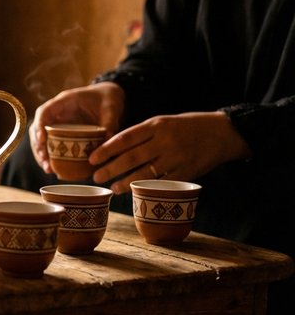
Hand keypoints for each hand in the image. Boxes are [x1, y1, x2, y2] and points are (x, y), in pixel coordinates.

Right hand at [31, 82, 124, 173]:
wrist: (108, 98)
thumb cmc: (107, 99)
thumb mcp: (111, 107)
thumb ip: (110, 121)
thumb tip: (108, 139)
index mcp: (64, 101)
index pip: (44, 112)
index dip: (40, 125)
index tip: (42, 140)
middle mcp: (56, 112)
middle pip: (37, 129)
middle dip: (39, 147)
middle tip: (45, 162)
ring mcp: (56, 123)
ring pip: (40, 139)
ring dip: (41, 154)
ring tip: (48, 169)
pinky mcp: (61, 133)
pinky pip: (50, 145)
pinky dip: (50, 156)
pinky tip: (54, 168)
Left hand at [90, 111, 251, 193]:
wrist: (223, 132)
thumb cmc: (186, 127)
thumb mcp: (163, 122)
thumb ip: (141, 134)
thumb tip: (111, 147)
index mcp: (156, 125)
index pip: (125, 138)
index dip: (106, 149)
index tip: (91, 159)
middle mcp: (165, 140)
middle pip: (131, 157)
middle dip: (110, 168)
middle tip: (96, 176)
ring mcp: (176, 157)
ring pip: (145, 173)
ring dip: (126, 182)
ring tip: (113, 187)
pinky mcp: (186, 172)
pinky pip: (162, 183)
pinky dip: (147, 188)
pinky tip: (136, 192)